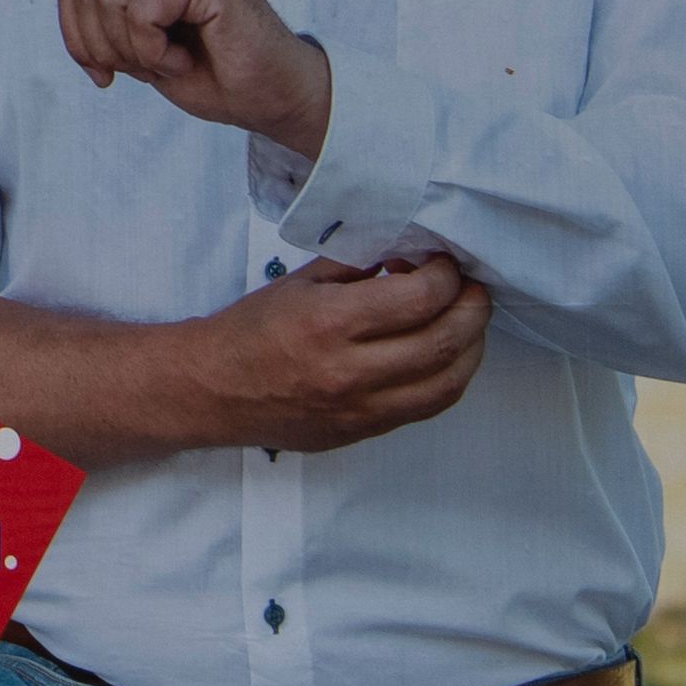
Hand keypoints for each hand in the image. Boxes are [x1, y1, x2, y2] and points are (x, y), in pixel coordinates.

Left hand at [35, 0, 331, 158]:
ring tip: (171, 59)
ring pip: (108, 0)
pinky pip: (140, 11)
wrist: (268, 97)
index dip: (79, 37)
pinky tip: (187, 56)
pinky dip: (155, 51)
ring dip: (134, 51)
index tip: (111, 69)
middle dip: (104, 46)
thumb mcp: (129, 38)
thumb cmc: (208, 70)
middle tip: (150, 65)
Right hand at [176, 256, 489, 452]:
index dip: (446, 275)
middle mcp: (350, 370)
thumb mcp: (301, 282)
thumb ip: (358, 267)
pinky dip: (449, 376)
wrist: (213, 389)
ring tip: (466, 321)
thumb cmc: (252, 329)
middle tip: (471, 288)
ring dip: (471, 347)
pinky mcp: (364, 431)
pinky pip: (428, 406)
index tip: (444, 262)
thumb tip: (410, 254)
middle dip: (472, 308)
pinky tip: (445, 354)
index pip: (420, 298)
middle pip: (444, 342)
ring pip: (448, 382)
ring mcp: (360, 408)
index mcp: (330, 322)